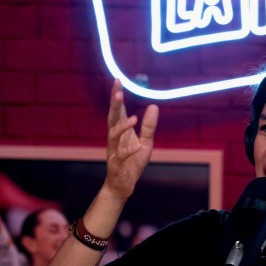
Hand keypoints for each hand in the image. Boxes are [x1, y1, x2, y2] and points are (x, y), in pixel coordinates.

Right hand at [102, 79, 159, 200]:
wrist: (123, 185)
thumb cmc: (133, 162)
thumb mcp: (146, 143)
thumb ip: (149, 126)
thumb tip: (153, 106)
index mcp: (121, 132)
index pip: (118, 111)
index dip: (116, 96)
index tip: (117, 80)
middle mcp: (114, 139)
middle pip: (112, 118)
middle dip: (114, 105)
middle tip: (117, 92)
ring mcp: (113, 151)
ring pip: (113, 135)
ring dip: (122, 126)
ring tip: (133, 118)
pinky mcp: (116, 165)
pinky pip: (120, 156)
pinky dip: (128, 151)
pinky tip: (137, 146)